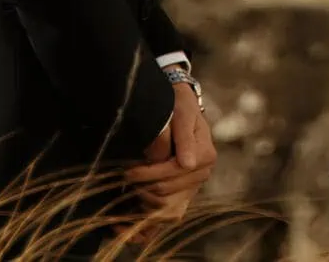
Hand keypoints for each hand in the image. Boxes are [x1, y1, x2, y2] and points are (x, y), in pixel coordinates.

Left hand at [123, 84, 217, 216]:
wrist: (178, 107)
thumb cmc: (178, 105)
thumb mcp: (182, 112)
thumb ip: (183, 136)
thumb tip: (189, 164)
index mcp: (205, 156)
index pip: (174, 174)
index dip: (148, 173)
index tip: (127, 168)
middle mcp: (201, 174)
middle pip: (166, 193)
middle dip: (141, 186)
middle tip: (123, 175)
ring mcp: (191, 187)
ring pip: (165, 212)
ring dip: (141, 204)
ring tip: (126, 190)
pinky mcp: (181, 195)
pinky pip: (165, 218)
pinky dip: (146, 224)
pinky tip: (124, 224)